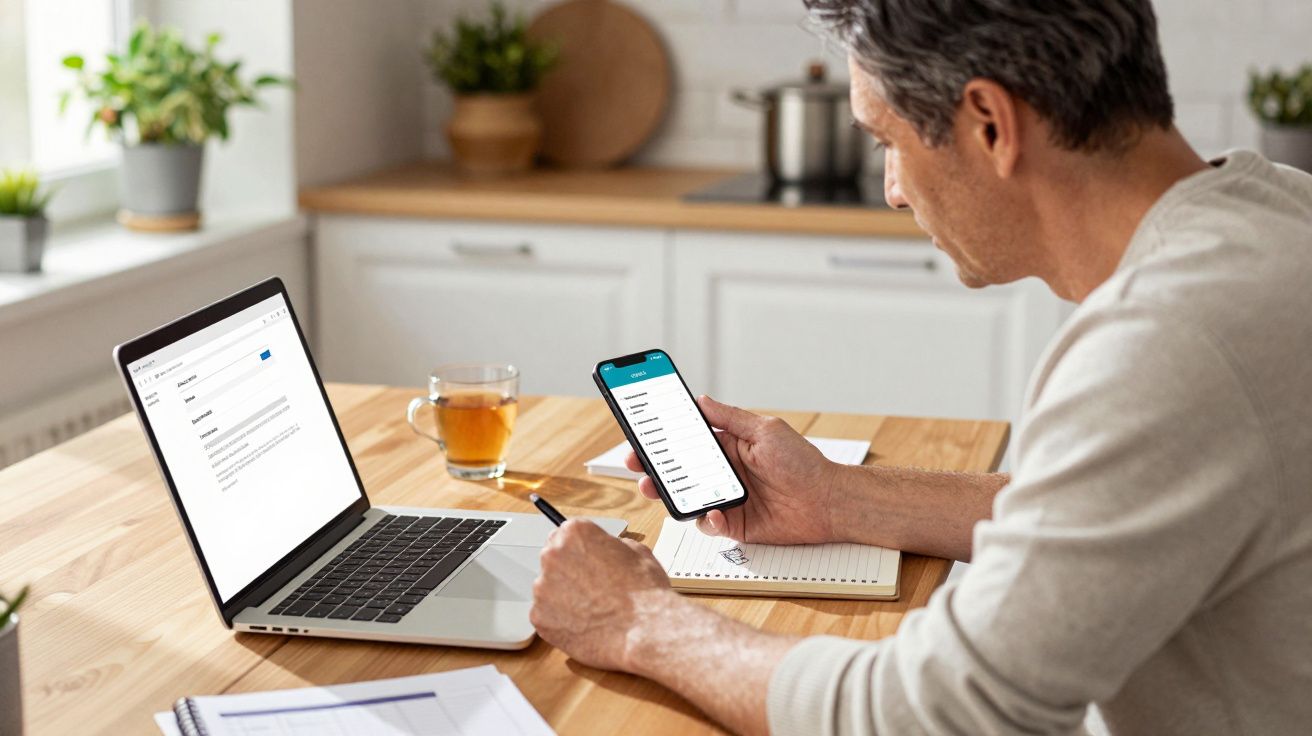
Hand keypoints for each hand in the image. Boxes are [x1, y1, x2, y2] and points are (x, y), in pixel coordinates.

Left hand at [530, 519, 675, 671]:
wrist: (645, 631)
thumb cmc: (644, 594)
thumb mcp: (637, 552)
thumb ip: (612, 545)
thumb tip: (606, 551)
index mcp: (575, 534)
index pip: (566, 534)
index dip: (581, 550)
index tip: (589, 561)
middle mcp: (553, 556)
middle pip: (554, 559)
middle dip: (569, 571)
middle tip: (593, 587)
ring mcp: (543, 588)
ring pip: (549, 589)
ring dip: (564, 596)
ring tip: (593, 609)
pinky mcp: (540, 618)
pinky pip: (547, 615)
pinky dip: (561, 620)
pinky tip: (585, 624)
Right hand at [627, 395, 838, 544]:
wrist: (827, 501)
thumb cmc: (803, 462)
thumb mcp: (765, 430)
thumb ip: (730, 418)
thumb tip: (701, 400)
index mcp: (727, 448)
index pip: (686, 442)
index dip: (662, 440)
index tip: (640, 435)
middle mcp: (722, 474)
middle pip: (678, 472)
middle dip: (652, 468)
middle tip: (636, 464)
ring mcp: (726, 500)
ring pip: (686, 499)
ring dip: (668, 494)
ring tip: (655, 488)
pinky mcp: (734, 525)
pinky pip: (709, 524)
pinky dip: (707, 520)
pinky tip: (716, 513)